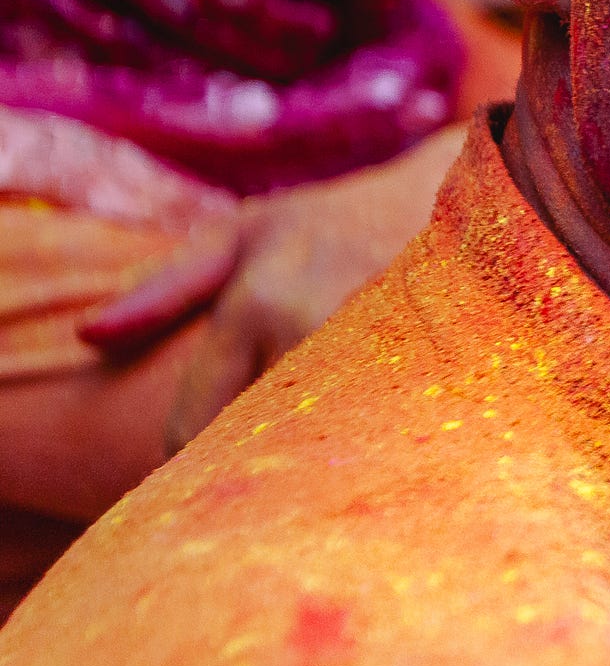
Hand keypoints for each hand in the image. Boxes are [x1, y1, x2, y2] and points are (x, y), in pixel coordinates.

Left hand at [79, 125, 466, 449]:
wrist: (466, 196)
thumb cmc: (342, 217)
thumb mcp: (249, 231)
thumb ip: (168, 285)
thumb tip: (87, 337)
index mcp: (256, 304)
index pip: (193, 426)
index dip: (188, 459)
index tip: (200, 470)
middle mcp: (310, 332)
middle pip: (252, 447)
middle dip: (246, 464)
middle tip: (259, 464)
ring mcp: (375, 358)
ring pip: (312, 451)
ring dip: (306, 460)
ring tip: (317, 447)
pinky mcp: (429, 378)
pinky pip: (375, 442)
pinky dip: (364, 449)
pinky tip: (373, 437)